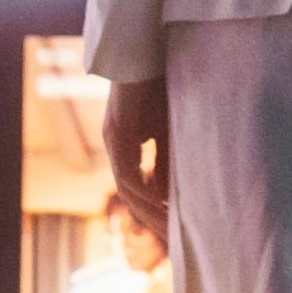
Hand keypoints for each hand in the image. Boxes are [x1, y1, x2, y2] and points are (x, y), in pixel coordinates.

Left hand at [106, 79, 171, 245]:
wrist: (149, 49)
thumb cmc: (162, 84)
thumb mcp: (171, 130)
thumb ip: (167, 161)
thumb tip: (167, 196)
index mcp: (128, 147)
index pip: (139, 190)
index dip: (155, 213)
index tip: (177, 233)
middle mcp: (117, 146)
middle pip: (130, 195)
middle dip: (152, 220)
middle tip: (175, 243)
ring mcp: (114, 138)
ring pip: (126, 186)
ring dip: (148, 210)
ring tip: (171, 228)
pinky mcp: (117, 128)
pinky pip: (127, 167)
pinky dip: (142, 187)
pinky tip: (160, 201)